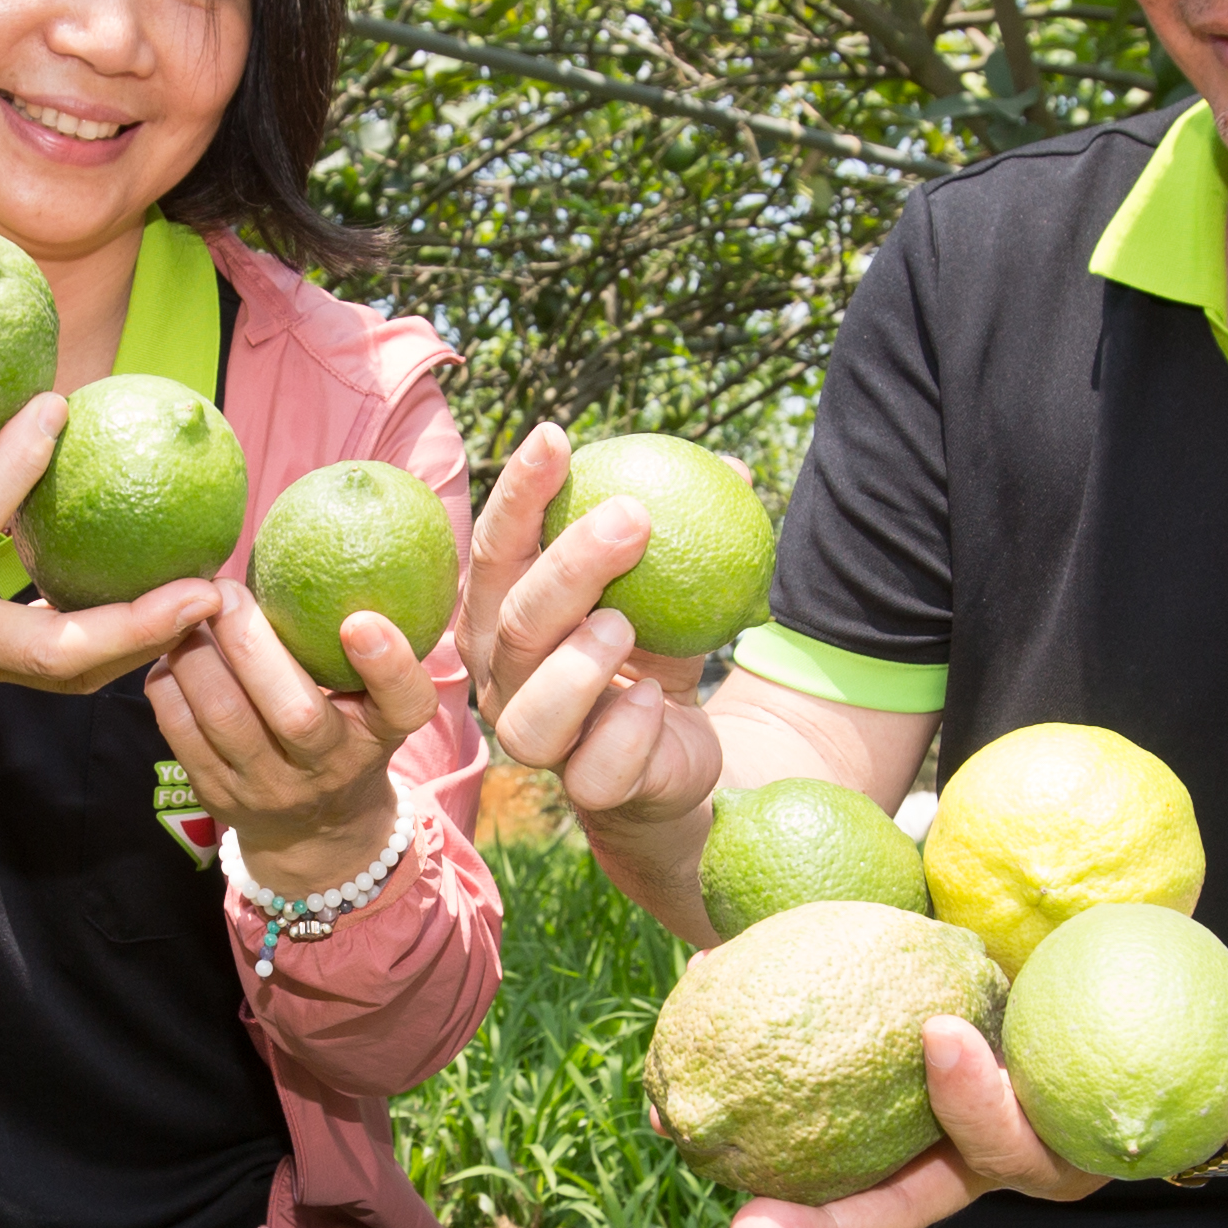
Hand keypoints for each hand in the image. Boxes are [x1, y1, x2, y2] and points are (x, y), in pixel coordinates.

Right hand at [0, 279, 220, 773]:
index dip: (12, 469)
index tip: (56, 407)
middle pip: (50, 652)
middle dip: (132, 624)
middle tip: (204, 582)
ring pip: (67, 675)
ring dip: (142, 642)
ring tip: (208, 595)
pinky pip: (57, 669)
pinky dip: (114, 644)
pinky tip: (161, 604)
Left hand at [150, 588, 438, 892]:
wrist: (313, 831)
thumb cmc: (345, 731)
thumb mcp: (375, 700)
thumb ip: (366, 643)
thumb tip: (327, 539)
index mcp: (381, 734)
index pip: (404, 706)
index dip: (388, 665)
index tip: (361, 620)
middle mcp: (331, 769)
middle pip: (294, 713)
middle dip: (251, 643)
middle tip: (226, 590)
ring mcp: (270, 790)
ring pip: (225, 719)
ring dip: (198, 655)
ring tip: (190, 614)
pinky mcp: (218, 796)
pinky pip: (180, 731)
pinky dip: (170, 681)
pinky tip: (170, 652)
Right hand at [466, 422, 720, 826]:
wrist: (681, 756)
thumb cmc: (655, 653)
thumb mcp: (670, 587)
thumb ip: (686, 531)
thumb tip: (730, 466)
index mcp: (505, 618)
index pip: (498, 549)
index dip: (519, 495)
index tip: (555, 436)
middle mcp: (505, 680)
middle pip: (513, 624)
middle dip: (566, 566)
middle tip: (631, 517)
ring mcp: (541, 742)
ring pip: (531, 713)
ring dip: (578, 662)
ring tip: (626, 623)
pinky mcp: (589, 791)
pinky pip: (594, 770)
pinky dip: (625, 731)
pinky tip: (653, 699)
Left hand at [729, 990, 1227, 1227]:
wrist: (1206, 1038)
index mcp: (1065, 1155)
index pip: (1010, 1145)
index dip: (974, 1104)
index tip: (939, 1036)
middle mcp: (1001, 1162)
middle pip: (910, 1199)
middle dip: (833, 1217)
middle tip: (749, 1210)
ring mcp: (960, 1144)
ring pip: (867, 1183)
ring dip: (787, 1196)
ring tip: (696, 1186)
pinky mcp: (933, 1109)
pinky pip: (852, 1128)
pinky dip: (783, 1122)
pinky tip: (697, 1099)